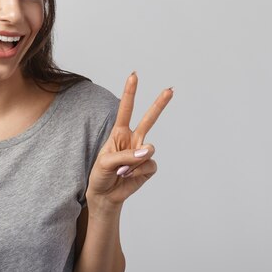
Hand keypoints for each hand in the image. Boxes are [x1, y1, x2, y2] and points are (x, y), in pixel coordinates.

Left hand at [86, 72, 172, 208]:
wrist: (105, 195)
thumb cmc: (100, 175)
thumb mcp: (105, 162)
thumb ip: (125, 155)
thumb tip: (148, 150)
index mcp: (119, 133)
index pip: (125, 110)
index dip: (130, 93)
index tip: (134, 75)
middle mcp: (133, 140)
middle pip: (148, 119)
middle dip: (160, 104)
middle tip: (170, 89)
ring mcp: (142, 153)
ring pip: (149, 148)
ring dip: (134, 162)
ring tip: (121, 171)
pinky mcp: (148, 167)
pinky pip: (150, 165)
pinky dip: (138, 171)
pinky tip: (128, 176)